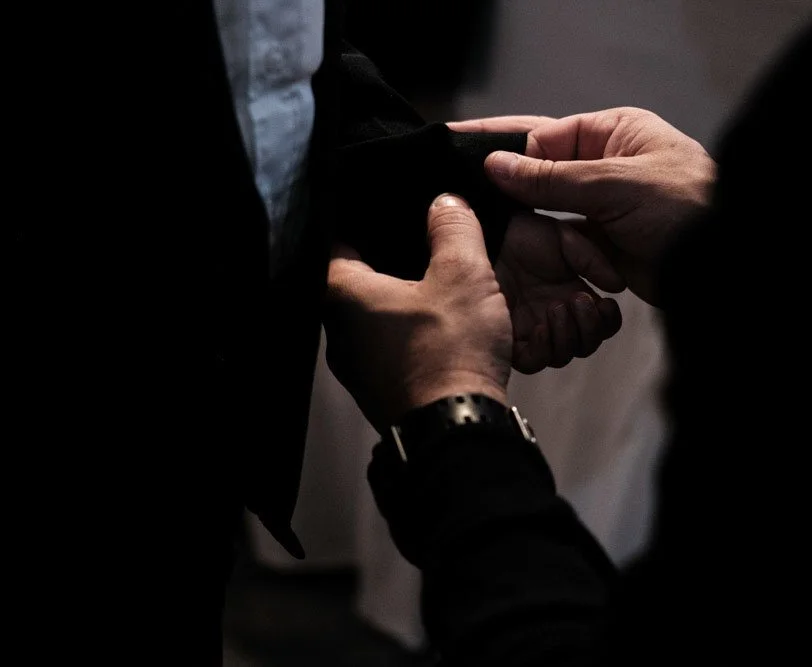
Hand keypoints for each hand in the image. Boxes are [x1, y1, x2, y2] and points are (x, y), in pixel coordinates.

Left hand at [325, 194, 511, 430]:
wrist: (458, 432)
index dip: (360, 221)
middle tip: (417, 249)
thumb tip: (446, 202)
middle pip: (352, 284)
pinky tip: (438, 334)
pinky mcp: (378, 393)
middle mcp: (336, 334)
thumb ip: (454, 229)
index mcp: (341, 295)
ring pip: (370, 321)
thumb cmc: (451, 352)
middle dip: (383, 266)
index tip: (382, 211)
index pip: (335, 241)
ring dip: (397, 306)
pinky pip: (387, 352)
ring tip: (433, 292)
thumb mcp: (464, 275)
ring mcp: (354, 369)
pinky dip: (407, 339)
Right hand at [451, 108, 715, 305]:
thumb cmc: (689, 210)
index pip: (544, 135)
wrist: (725, 268)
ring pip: (548, 210)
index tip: (460, 151)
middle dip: (505, 182)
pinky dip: (542, 247)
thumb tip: (496, 164)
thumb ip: (552, 178)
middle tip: (456, 188)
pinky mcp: (606, 245)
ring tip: (474, 219)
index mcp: (614, 132)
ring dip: (521, 218)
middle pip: (542, 171)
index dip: (502, 146)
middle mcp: (606, 165)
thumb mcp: (615, 185)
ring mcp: (605, 207)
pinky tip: (508, 247)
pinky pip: (563, 241)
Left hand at [497, 212, 623, 373]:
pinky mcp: (505, 338)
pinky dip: (543, 349)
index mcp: (566, 293)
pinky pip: (532, 361)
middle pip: (583, 344)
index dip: (607, 321)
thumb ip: (593, 260)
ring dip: (568, 336)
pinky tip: (541, 328)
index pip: (598, 322)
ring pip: (561, 355)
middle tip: (580, 302)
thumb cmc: (518, 234)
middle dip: (590, 330)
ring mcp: (527, 327)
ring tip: (557, 308)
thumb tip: (618, 287)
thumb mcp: (563, 239)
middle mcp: (549, 313)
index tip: (607, 304)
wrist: (486, 236)